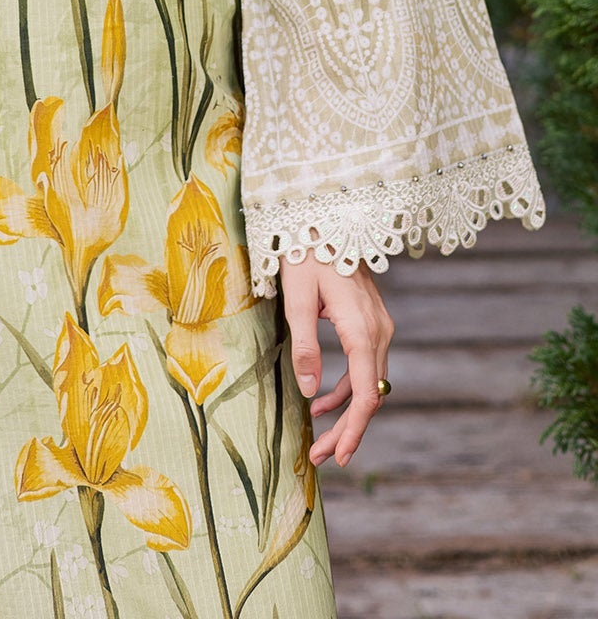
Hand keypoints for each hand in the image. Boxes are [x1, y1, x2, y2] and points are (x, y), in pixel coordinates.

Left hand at [279, 252, 393, 468]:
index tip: (339, 456)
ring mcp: (378, 327)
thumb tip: (310, 393)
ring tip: (319, 438)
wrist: (325, 219)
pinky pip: (363, 365)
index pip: (367, 394)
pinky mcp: (370, 323)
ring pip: (368, 382)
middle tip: (321, 458)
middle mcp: (379, 332)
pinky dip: (345, 388)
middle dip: (346, 430)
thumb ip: (304, 346)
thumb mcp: (298, 299)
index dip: (354, 430)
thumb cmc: (307, 254)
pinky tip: (321, 401)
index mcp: (362, 330)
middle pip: (370, 394)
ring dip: (346, 413)